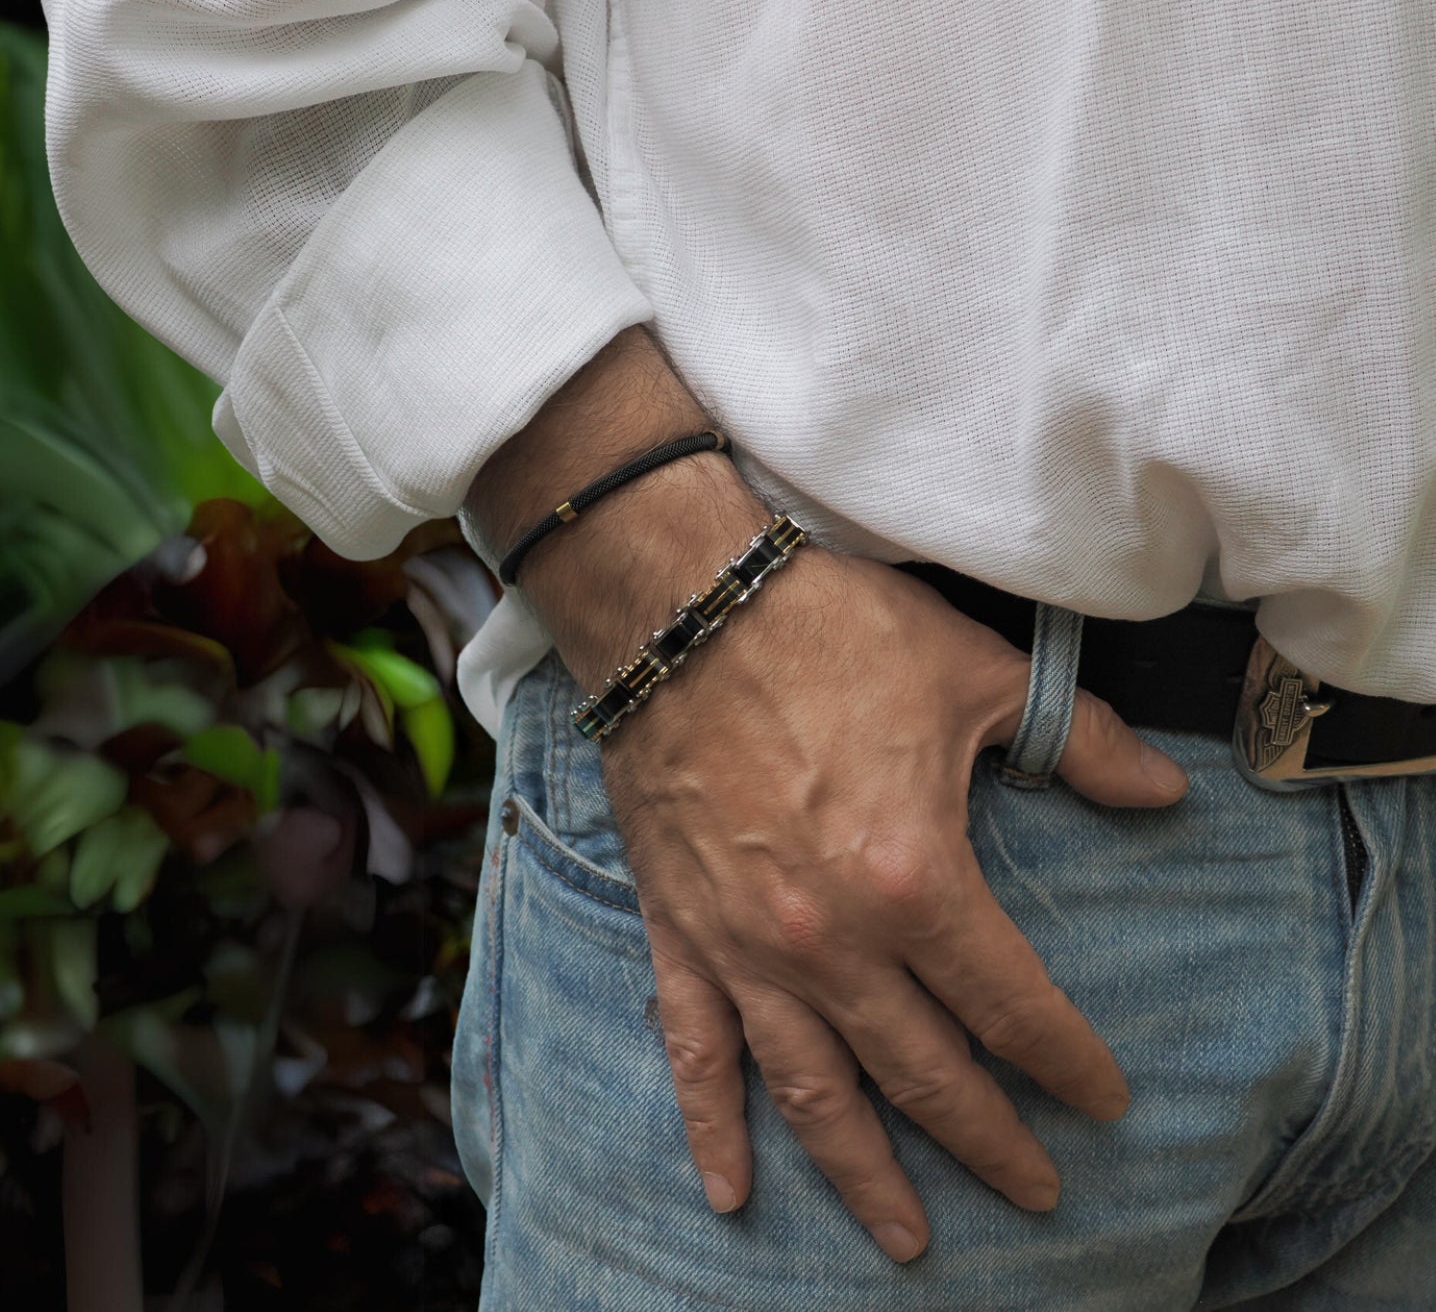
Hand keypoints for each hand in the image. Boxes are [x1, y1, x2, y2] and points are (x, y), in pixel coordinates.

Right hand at [598, 547, 1189, 1263]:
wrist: (685, 609)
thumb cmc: (830, 633)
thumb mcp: (974, 675)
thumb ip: (1079, 742)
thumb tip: (1165, 791)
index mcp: (913, 882)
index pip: (1010, 1004)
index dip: (1065, 1060)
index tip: (1101, 1099)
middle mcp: (831, 942)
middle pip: (924, 1073)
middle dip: (989, 1138)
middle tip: (1035, 1188)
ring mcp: (748, 948)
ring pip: (815, 1093)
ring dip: (867, 1172)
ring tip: (909, 1238)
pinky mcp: (682, 932)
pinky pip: (694, 1049)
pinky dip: (712, 1125)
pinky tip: (733, 1190)